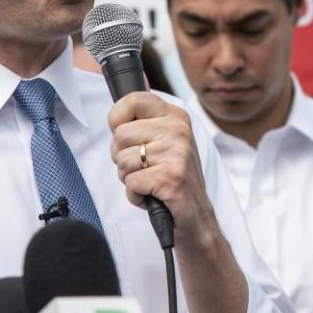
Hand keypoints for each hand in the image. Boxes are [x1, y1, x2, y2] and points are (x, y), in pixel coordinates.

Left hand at [108, 92, 216, 244]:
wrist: (196, 217)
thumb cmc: (172, 178)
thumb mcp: (163, 142)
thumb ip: (144, 121)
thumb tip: (129, 95)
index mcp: (175, 116)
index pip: (133, 99)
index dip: (117, 120)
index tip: (126, 138)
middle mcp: (178, 130)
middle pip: (120, 134)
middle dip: (121, 157)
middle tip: (143, 168)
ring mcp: (177, 152)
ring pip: (122, 160)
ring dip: (129, 178)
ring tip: (150, 182)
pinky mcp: (171, 177)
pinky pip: (130, 183)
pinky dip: (135, 195)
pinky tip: (152, 196)